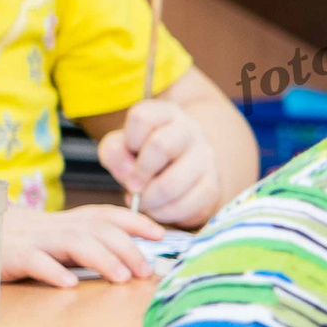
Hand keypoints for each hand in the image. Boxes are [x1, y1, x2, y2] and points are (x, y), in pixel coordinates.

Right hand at [3, 204, 163, 287]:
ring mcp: (30, 239)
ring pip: (72, 242)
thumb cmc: (15, 245)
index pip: (105, 215)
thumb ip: (84, 245)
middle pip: (97, 229)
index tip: (161, 234)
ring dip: (102, 258)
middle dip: (127, 248)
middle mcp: (52, 226)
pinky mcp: (7, 256)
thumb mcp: (52, 241)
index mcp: (64, 222)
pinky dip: (52, 270)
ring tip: (122, 277)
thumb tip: (131, 262)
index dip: (135, 221)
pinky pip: (32, 260)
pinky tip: (69, 284)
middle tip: (145, 271)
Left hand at [96, 97, 218, 226]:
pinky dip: (164, 212)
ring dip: (150, 199)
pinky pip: (185, 204)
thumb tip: (131, 175)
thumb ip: (114, 153)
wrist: (179, 170)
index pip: (142, 118)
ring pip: (173, 182)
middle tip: (133, 185)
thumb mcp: (122, 146)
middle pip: (161, 146)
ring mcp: (205, 157)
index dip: (129, 141)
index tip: (129, 154)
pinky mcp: (212, 185)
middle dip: (140, 173)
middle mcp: (190, 130)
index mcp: (164, 113)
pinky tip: (159, 208)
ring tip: (144, 201)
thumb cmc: (144, 155)